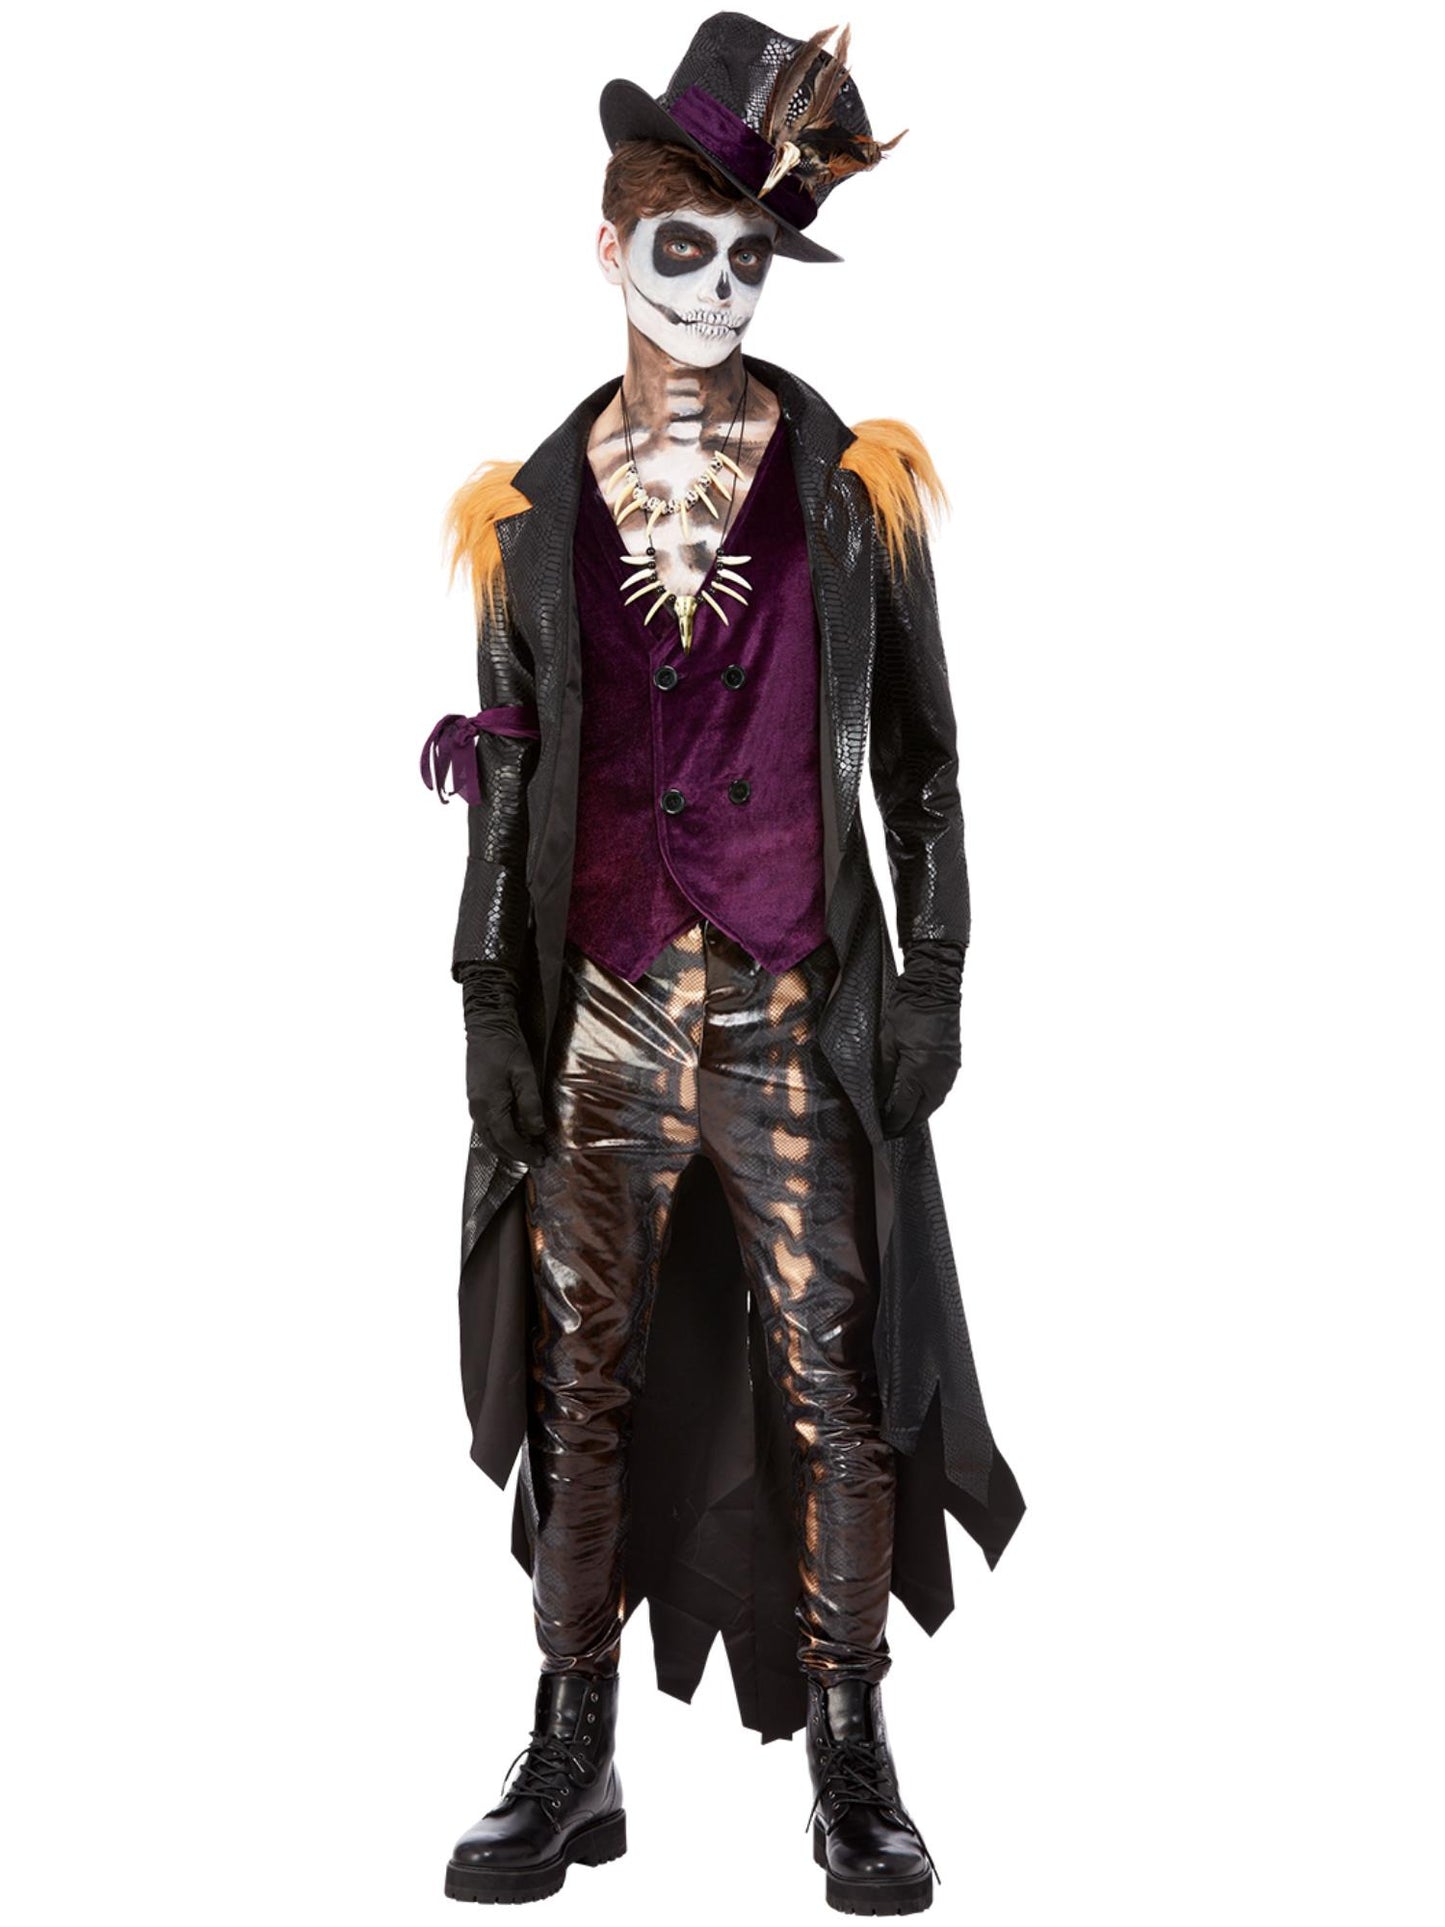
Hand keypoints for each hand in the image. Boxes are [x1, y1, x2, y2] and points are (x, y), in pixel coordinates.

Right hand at [458, 962, 546, 1167]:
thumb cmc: (506, 1046)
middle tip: (536, 1158)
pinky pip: (484, 1126)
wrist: (485, 1026)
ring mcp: (473, 1104)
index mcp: (489, 1105)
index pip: (507, 1140)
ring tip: (526, 1150)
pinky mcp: (474, 1097)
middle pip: (495, 1144)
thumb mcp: (525, 1073)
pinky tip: (511, 1133)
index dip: (524, 1152)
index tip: (540, 1159)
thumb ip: (530, 1103)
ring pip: (488, 1137)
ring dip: (506, 1147)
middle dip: (515, 1154)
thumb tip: (536, 1130)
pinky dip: (498, 1136)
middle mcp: (477, 1109)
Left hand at [878, 940, 964, 1137]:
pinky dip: (927, 1100)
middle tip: (889, 1131)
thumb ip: (883, 1075)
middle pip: (921, 1113)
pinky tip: (916, 1100)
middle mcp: (937, 1077)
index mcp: (919, 1073)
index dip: (891, 1124)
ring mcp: (949, 1072)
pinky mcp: (953, 1065)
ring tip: (900, 1120)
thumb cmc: (908, 1012)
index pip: (903, 1110)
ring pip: (933, 1104)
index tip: (880, 1132)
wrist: (935, 990)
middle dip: (904, 1125)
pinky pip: (940, 1091)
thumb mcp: (886, 1043)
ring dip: (917, 1113)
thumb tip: (878, 1098)